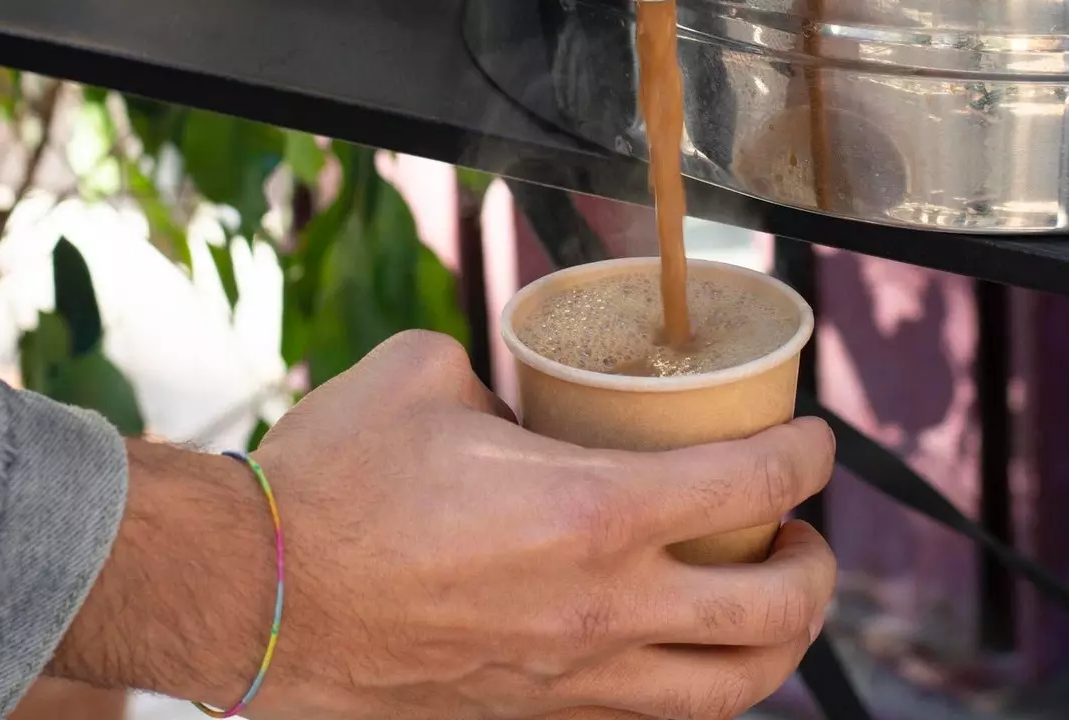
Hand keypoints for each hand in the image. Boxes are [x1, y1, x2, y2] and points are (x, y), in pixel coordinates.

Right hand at [250, 331, 836, 718]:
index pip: (755, 484)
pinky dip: (688, 689)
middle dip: (817, 570)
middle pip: (774, 613)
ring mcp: (573, 680)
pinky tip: (675, 657)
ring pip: (727, 692)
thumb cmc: (332, 478)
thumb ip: (502, 382)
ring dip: (775, 648)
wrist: (251, 593)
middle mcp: (605, 609)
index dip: (810, 456)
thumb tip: (522, 406)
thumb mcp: (426, 375)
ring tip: (771, 608)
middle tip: (804, 534)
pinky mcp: (530, 718)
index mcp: (595, 512)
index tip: (815, 440)